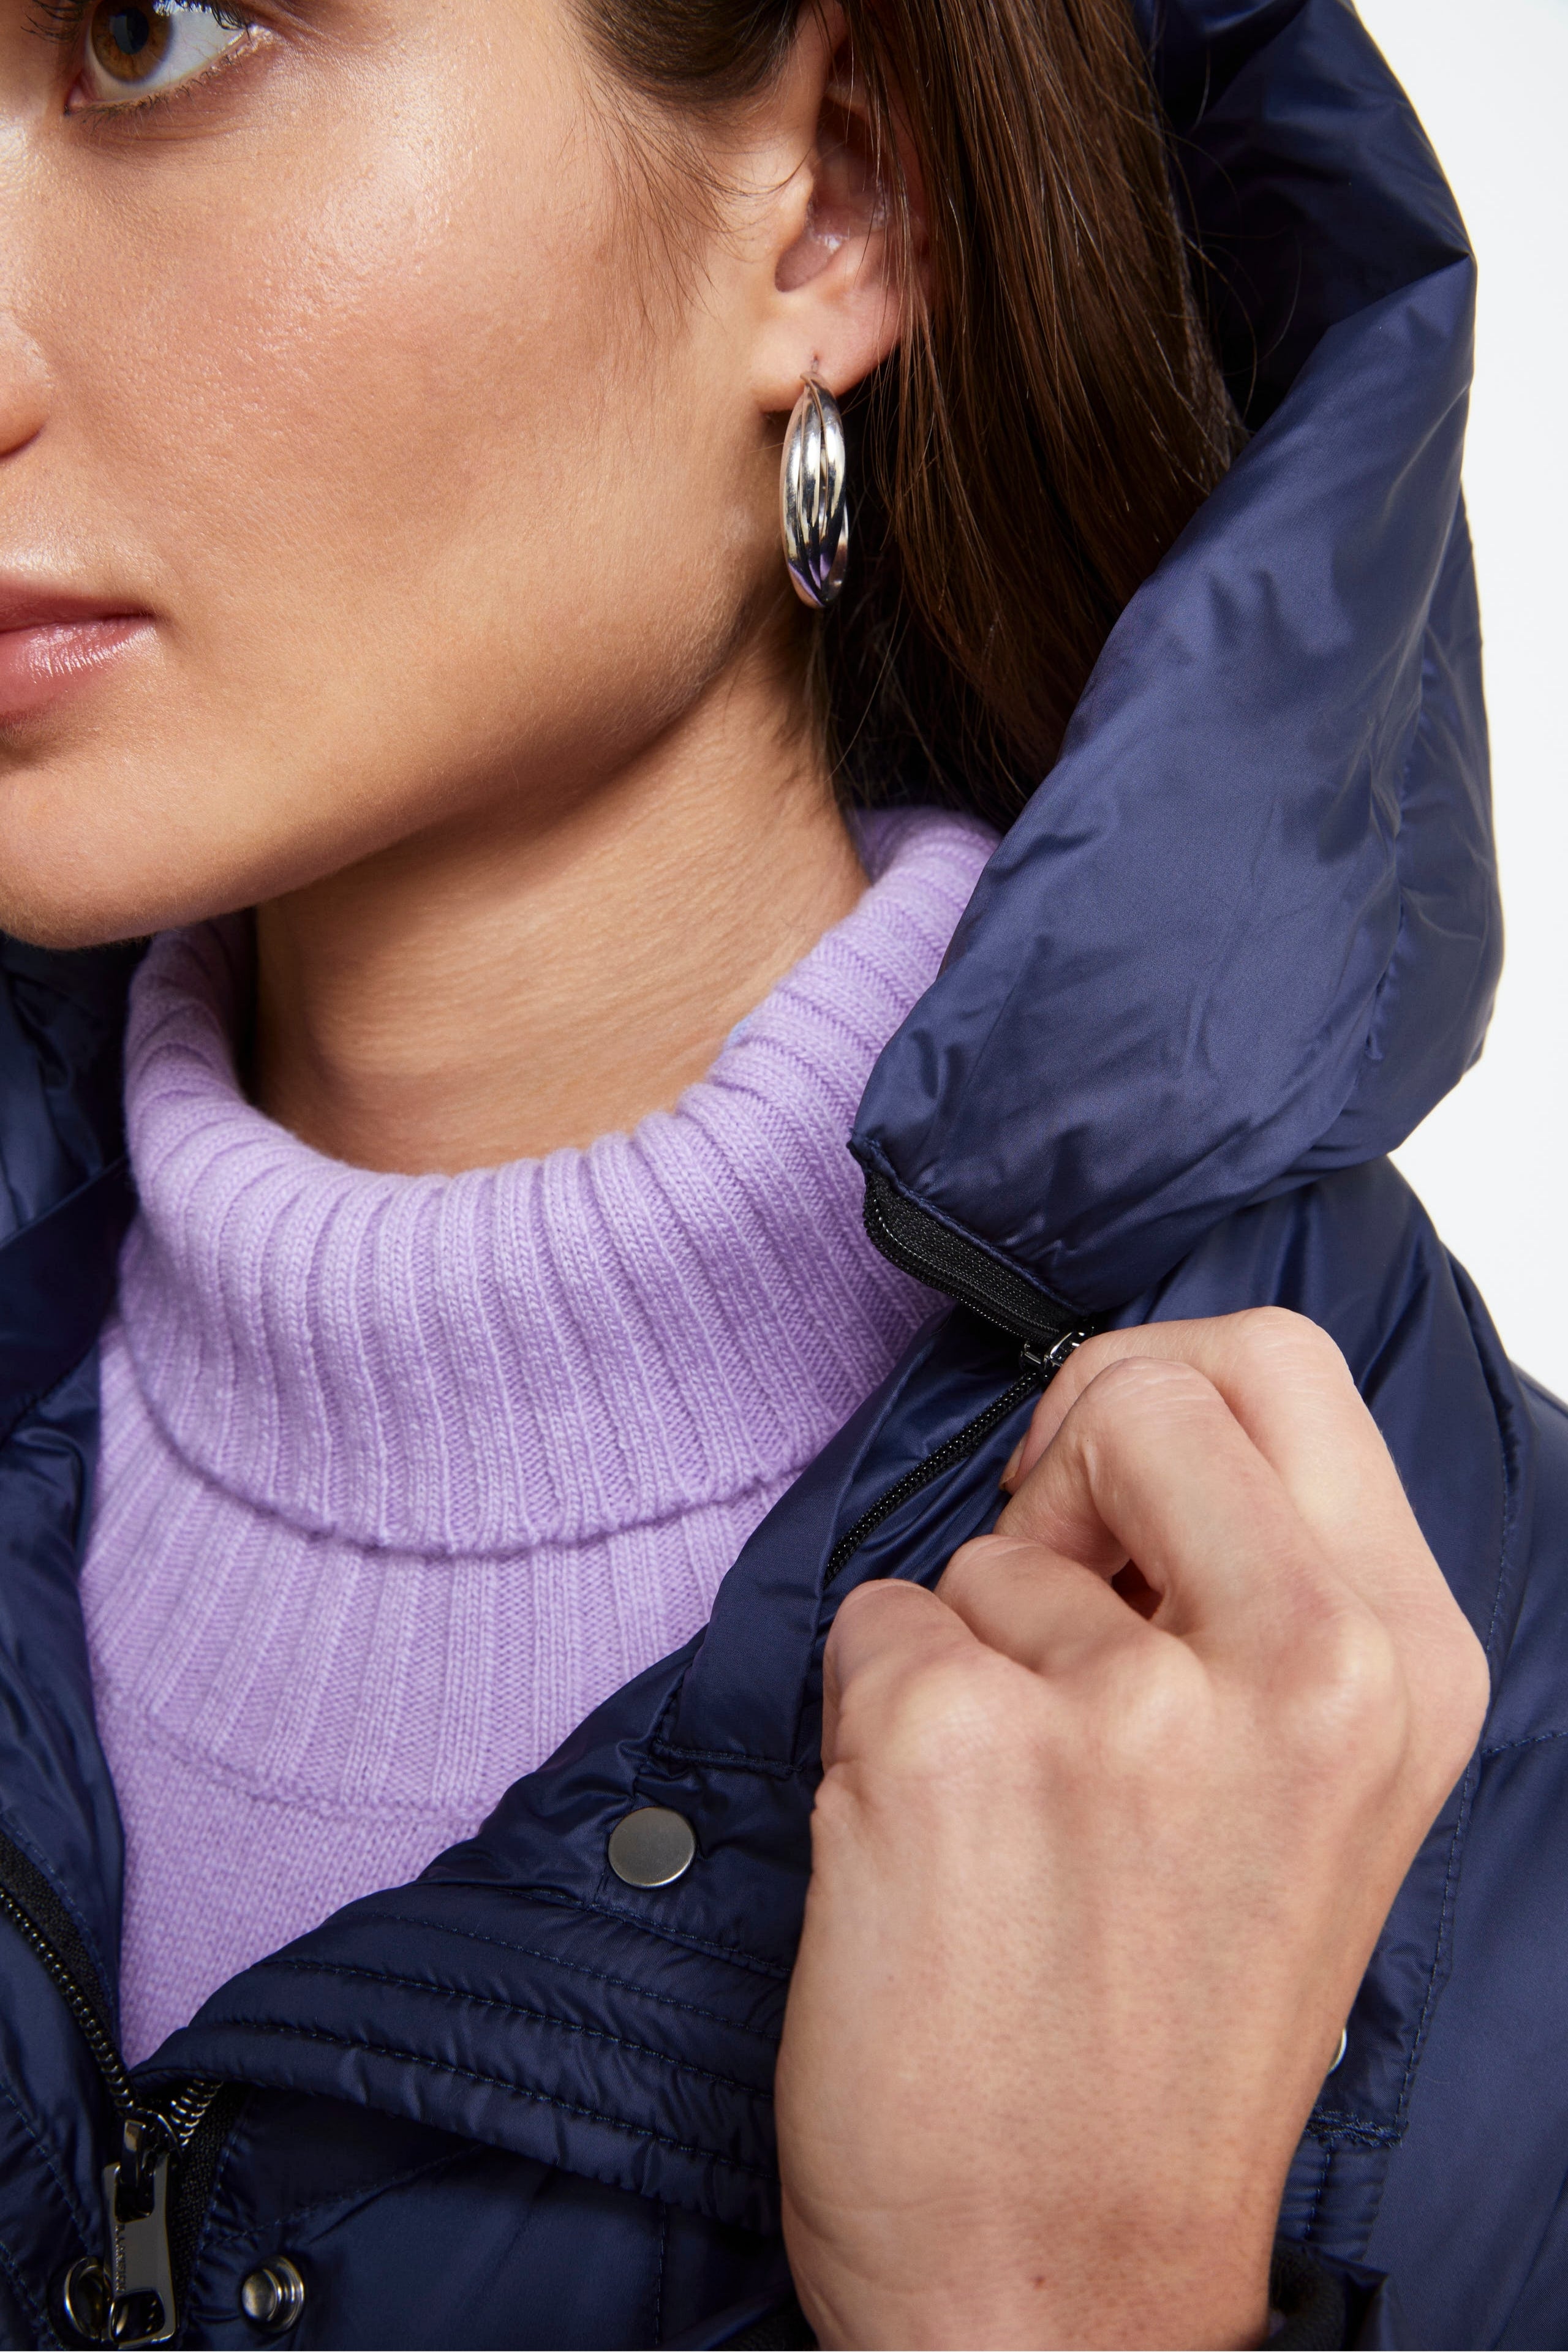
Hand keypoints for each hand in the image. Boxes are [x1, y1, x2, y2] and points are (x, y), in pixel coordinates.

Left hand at [774, 1309, 1488, 2348]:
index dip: (1159, 1390)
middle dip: (1058, 1474)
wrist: (1069, 2289)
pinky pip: (871, 1629)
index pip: (1279, 1363)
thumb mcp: (1311, 1792)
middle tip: (1046, 1615)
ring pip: (974, 1550)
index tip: (1103, 1481)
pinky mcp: (953, 1745)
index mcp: (1401, 1667)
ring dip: (962, 1659)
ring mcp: (1121, 1708)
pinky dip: (871, 1722)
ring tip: (1012, 1824)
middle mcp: (1296, 1670)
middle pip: (1137, 1396)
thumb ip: (1253, 1595)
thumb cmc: (1172, 2039)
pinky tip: (930, 1858)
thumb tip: (1121, 1433)